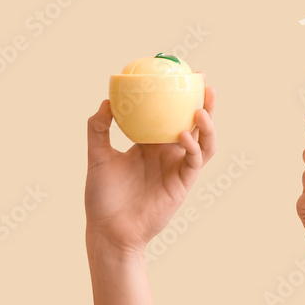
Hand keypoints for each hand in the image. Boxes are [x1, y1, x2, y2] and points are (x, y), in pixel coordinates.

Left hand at [85, 86, 216, 254]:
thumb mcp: (97, 156)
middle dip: (204, 104)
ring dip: (207, 125)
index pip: (170, 115)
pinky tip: (183, 136)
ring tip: (200, 109)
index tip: (182, 74)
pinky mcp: (182, 184)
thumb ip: (98, 128)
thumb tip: (106, 101)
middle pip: (194, 124)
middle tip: (204, 83)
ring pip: (203, 142)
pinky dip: (192, 147)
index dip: (180, 97)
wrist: (109, 230)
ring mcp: (177, 168)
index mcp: (151, 144)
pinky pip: (193, 161)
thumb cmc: (102, 197)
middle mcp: (168, 153)